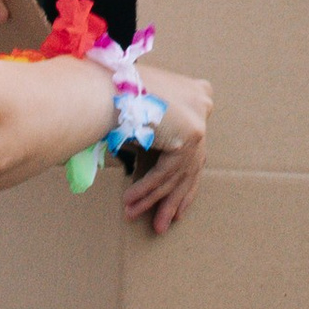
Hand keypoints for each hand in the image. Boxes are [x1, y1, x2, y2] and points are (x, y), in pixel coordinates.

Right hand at [122, 65, 211, 232]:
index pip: (194, 143)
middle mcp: (202, 106)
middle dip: (173, 198)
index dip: (185, 176)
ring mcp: (199, 121)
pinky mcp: (190, 135)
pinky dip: (146, 190)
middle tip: (163, 222)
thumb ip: (152, 125)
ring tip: (138, 218)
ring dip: (155, 201)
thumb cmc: (112, 91)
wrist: (106, 86)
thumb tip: (142, 152)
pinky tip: (131, 204)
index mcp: (196, 94)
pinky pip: (165, 173)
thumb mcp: (140, 104)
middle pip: (189, 164)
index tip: (178, 200)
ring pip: (177, 173)